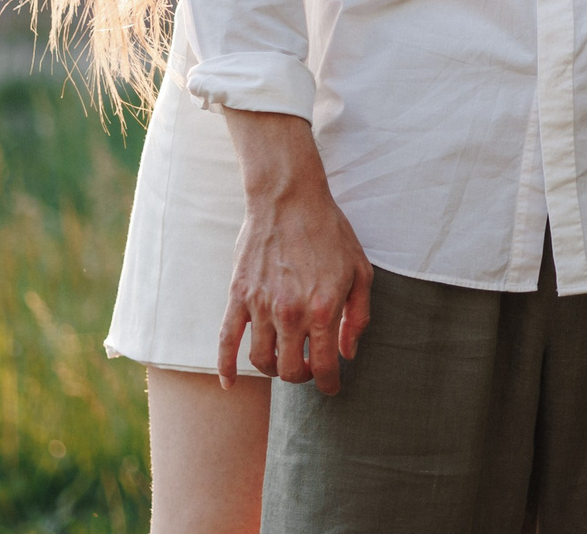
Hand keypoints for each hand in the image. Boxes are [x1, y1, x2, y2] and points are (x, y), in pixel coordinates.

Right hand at [218, 111, 373, 394]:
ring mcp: (260, 306)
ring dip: (274, 369)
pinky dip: (225, 367)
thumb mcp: (360, 271)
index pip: (324, 366)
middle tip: (309, 367)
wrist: (290, 198)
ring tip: (284, 359)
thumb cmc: (330, 232)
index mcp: (323, 309)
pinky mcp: (238, 296)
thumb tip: (348, 352)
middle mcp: (290, 313)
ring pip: (261, 361)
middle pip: (290, 370)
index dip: (330, 384)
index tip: (332, 388)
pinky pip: (226, 341)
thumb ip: (358, 316)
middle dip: (302, 375)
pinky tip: (229, 383)